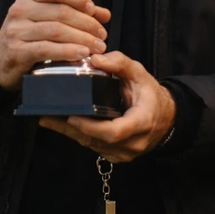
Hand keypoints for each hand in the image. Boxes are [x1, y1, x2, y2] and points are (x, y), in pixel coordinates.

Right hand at [0, 0, 109, 90]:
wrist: (0, 61)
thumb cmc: (28, 36)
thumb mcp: (46, 18)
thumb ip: (73, 11)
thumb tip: (103, 13)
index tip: (93, 9)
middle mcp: (20, 9)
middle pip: (60, 11)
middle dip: (87, 23)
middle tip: (102, 34)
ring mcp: (17, 30)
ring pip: (56, 30)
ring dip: (82, 38)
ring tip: (97, 46)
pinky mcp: (17, 51)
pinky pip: (47, 48)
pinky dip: (68, 51)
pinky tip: (82, 54)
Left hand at [39, 51, 175, 162]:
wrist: (165, 116)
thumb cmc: (150, 94)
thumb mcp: (139, 73)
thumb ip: (119, 63)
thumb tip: (95, 58)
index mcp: (141, 121)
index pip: (114, 132)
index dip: (90, 127)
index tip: (72, 117)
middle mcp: (133, 142)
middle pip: (97, 140)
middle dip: (71, 129)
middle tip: (48, 116)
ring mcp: (125, 153)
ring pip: (92, 145)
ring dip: (71, 133)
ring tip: (49, 119)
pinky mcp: (116, 155)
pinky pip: (94, 147)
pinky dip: (79, 135)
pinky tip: (63, 125)